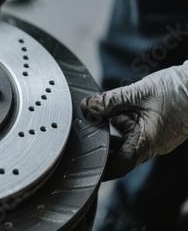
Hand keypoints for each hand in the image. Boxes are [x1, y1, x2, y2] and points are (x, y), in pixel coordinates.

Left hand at [81, 62, 187, 179]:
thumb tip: (86, 107)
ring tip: (91, 120)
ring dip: (109, 132)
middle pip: (120, 154)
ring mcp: (156, 136)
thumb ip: (110, 101)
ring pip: (127, 140)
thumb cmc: (180, 90)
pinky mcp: (159, 126)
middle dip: (100, 146)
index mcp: (148, 144)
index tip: (83, 164)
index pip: (119, 166)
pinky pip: (135, 129)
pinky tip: (110, 109)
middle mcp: (152, 144)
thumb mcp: (139, 93)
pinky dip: (121, 121)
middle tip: (80, 136)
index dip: (100, 168)